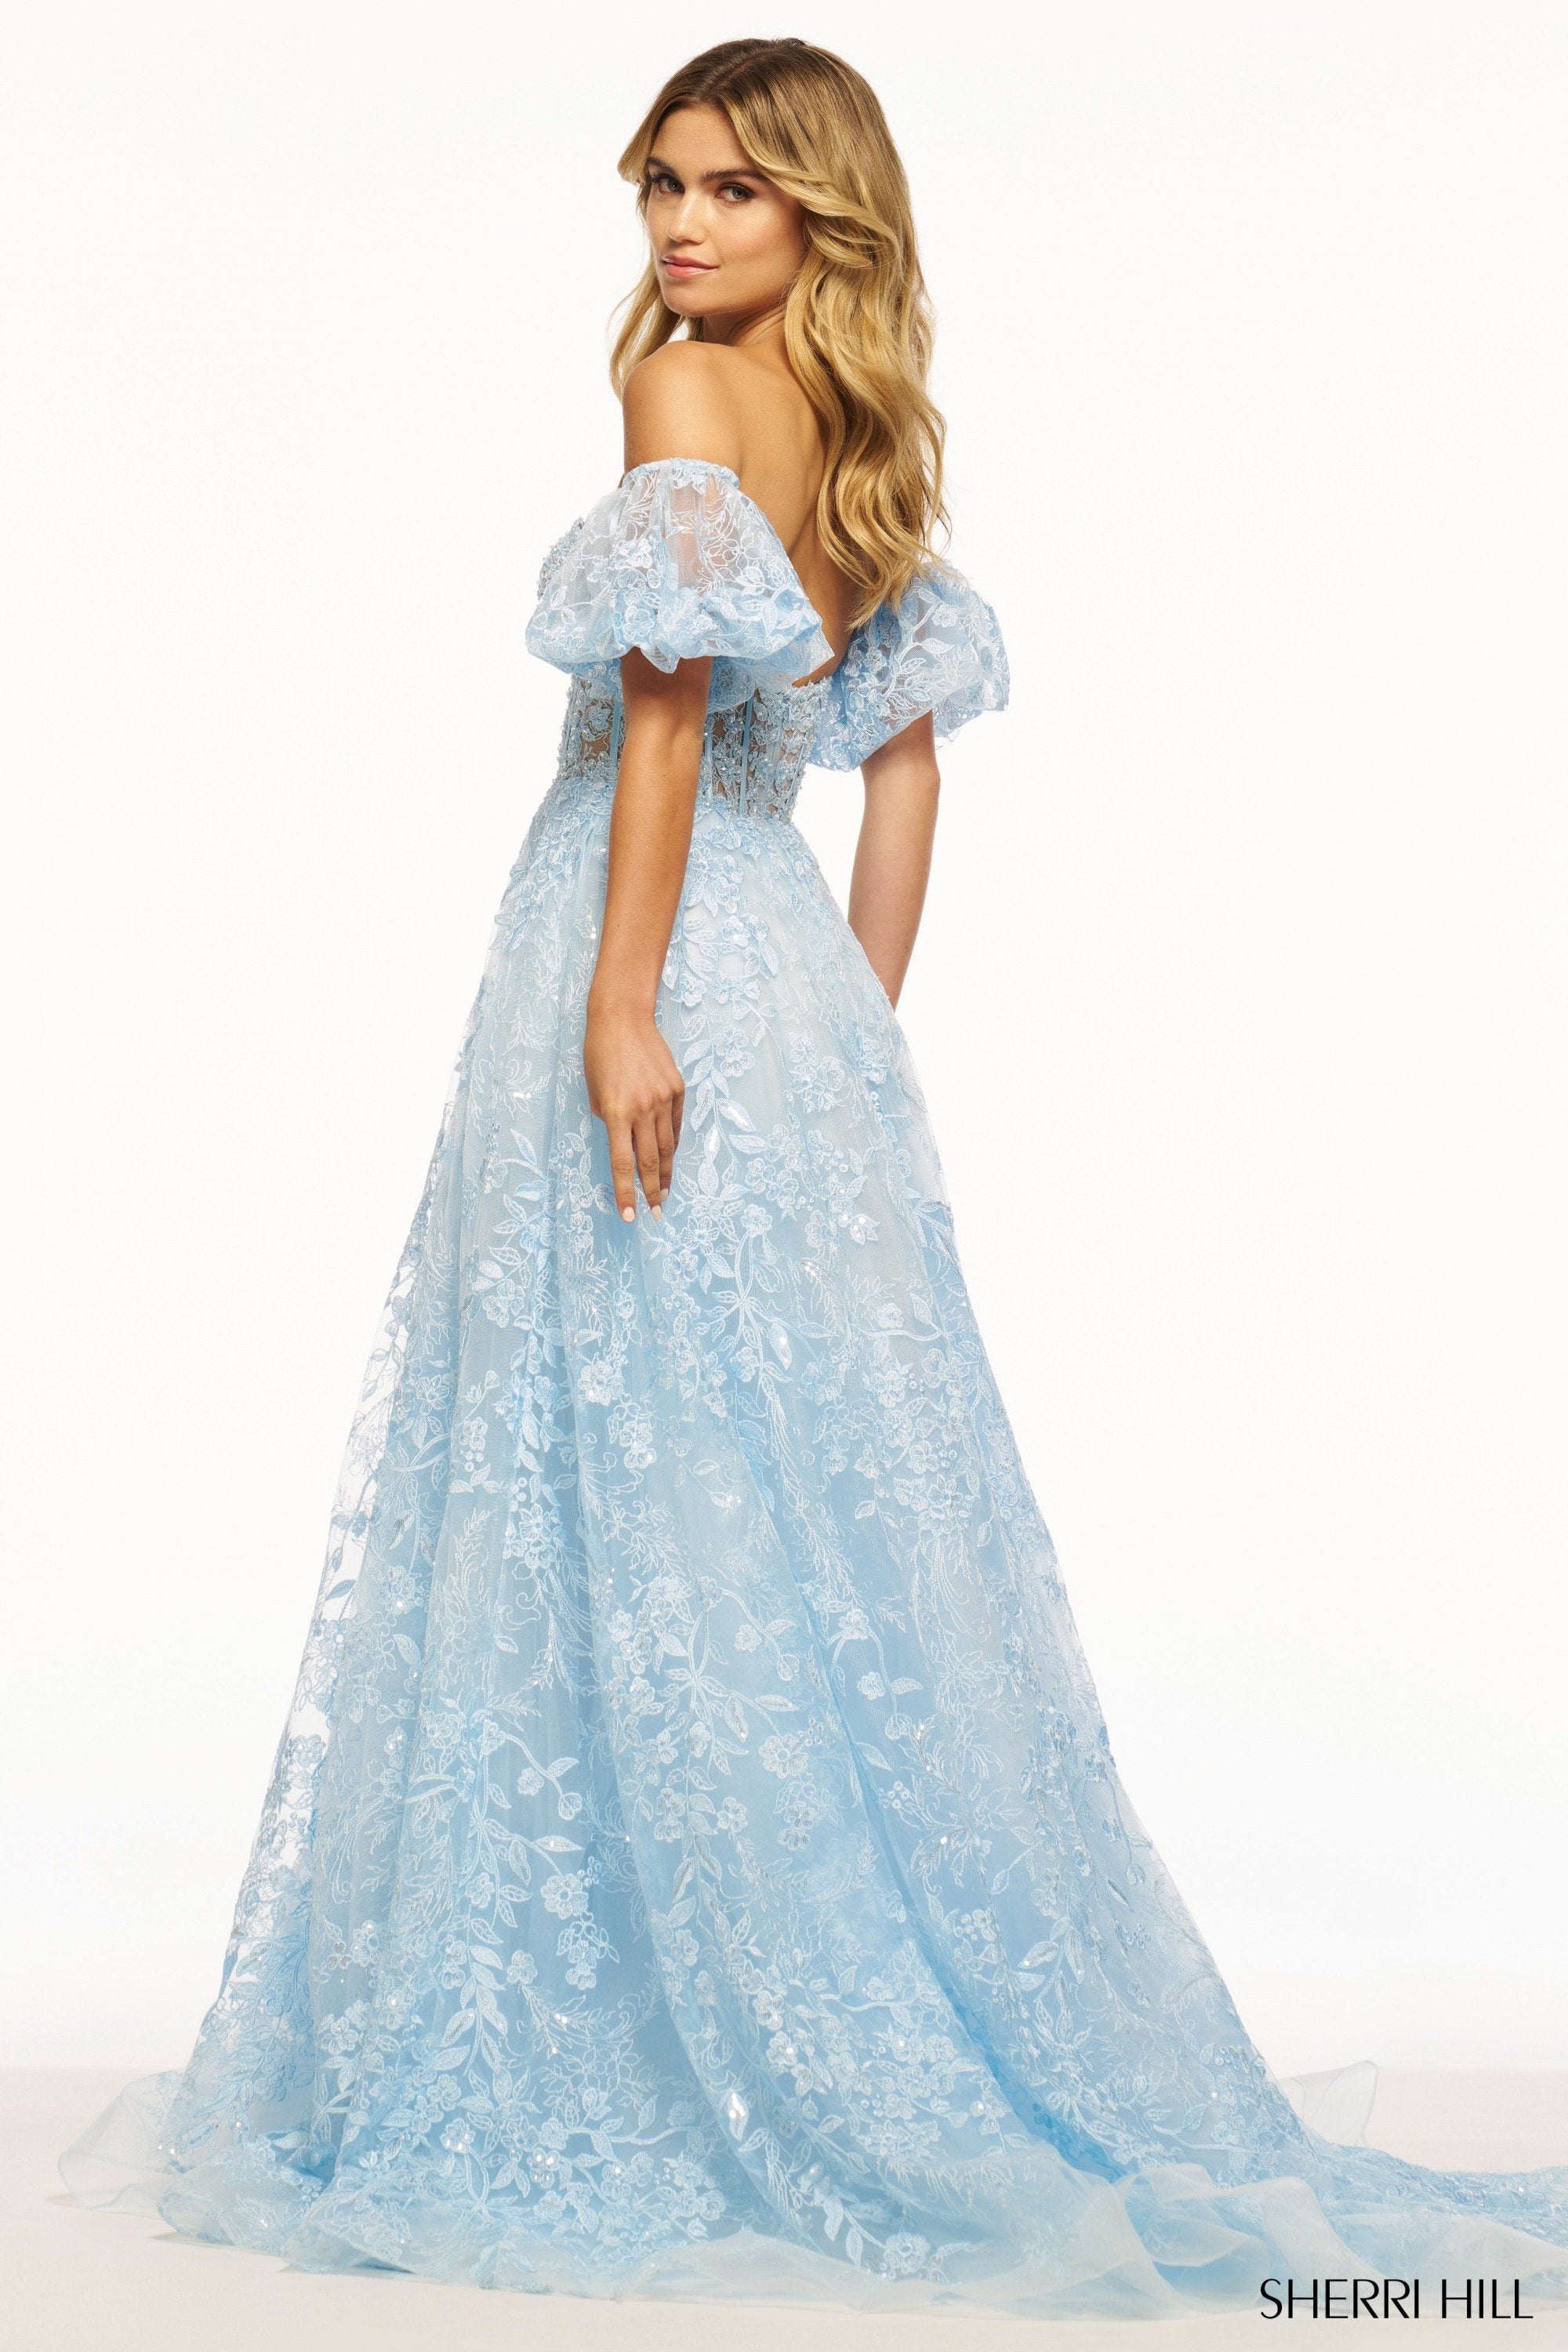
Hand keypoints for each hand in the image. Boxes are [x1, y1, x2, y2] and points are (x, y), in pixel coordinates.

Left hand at [583, 993, 684, 1221]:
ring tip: (665, 1193)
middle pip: (650, 1161)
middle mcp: (642, 1109)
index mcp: (616, 1112)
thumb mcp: (593, 1091)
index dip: (625, 1192)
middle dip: (652, 1191)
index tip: (629, 1215)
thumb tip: (623, 1140)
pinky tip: (669, 1158)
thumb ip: (608, 1119)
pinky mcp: (677, 1088)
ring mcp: (663, 1099)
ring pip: (667, 1146)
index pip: (622, 1163)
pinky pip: (675, 1124)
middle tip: (656, 1213)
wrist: (623, 1017)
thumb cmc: (599, 1053)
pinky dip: (672, 1144)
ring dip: (666, 1173)